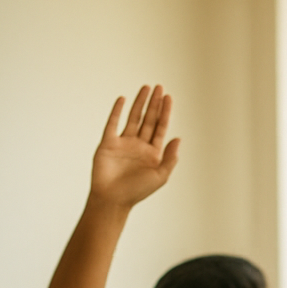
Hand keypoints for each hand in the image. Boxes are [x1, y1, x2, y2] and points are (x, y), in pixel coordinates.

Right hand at [90, 85, 180, 209]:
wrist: (113, 199)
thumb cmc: (137, 191)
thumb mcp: (160, 176)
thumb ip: (170, 158)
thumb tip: (178, 139)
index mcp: (153, 153)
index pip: (161, 128)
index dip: (165, 112)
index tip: (168, 97)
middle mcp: (139, 145)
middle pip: (149, 119)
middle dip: (154, 104)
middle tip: (159, 87)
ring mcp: (124, 143)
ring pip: (133, 118)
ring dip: (140, 103)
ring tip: (146, 88)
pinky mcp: (108, 143)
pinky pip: (113, 123)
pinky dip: (117, 111)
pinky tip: (123, 100)